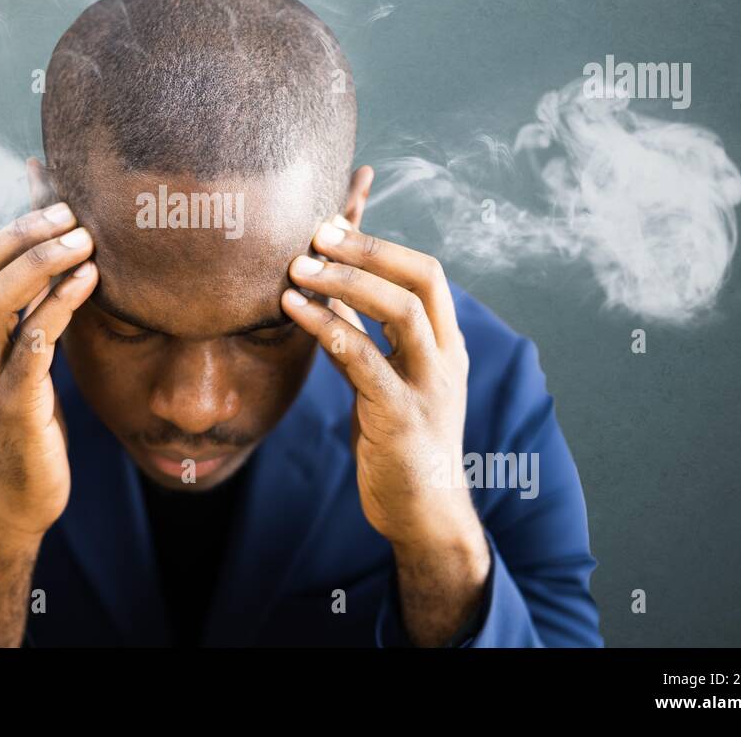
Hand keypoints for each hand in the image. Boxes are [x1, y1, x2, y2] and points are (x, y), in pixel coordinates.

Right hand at [0, 202, 97, 539]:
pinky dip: (58, 306)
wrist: (9, 506)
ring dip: (41, 262)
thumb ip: (32, 321)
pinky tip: (89, 282)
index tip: (53, 199)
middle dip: (22, 233)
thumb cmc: (26, 432)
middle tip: (72, 211)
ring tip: (85, 239)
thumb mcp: (22, 368)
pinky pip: (31, 345)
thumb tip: (59, 271)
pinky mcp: (13, 407)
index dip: (10, 227)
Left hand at [281, 219, 481, 553]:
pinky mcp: (404, 418)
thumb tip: (330, 285)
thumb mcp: (385, 378)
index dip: (379, 244)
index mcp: (444, 343)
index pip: (425, 272)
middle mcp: (445, 358)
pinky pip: (366, 361)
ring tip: (297, 268)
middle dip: (367, 249)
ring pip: (400, 312)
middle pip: (421, 278)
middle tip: (314, 233)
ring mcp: (430, 387)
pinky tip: (295, 311)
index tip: (330, 225)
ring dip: (347, 282)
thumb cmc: (399, 442)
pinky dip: (330, 328)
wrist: (424, 515)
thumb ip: (366, 334)